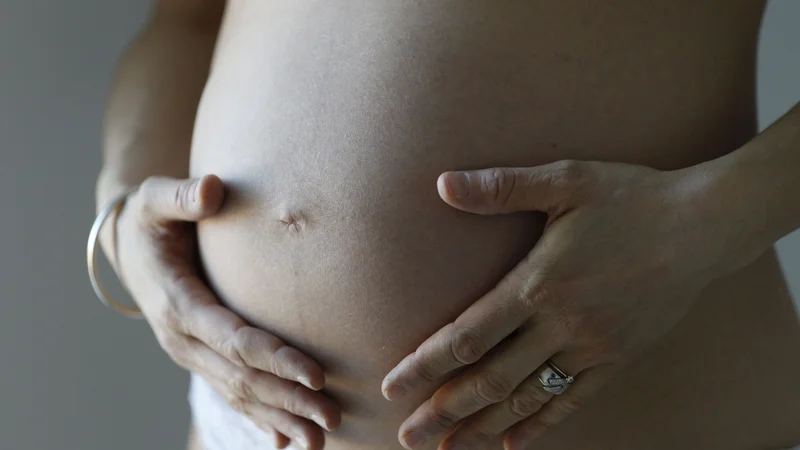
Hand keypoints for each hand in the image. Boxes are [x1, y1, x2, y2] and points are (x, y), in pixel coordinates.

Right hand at [111, 175, 339, 449]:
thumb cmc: (151, 219)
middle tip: (332, 418)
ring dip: (280, 418)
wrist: (128, 247)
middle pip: (243, 378)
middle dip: (288, 400)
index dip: (275, 358)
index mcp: (178, 304)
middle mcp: (183, 340)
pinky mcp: (200, 359)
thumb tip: (212, 188)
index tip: (316, 375)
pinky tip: (285, 442)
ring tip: (320, 441)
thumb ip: (182, 195)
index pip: (234, 339)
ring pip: (239, 394)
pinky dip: (259, 419)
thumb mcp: (156, 199)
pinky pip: (232, 394)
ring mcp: (191, 355)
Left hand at [381, 160, 740, 449]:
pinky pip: (574, 402)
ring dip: (483, 427)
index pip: (468, 335)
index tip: (393, 386)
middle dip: (444, 410)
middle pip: (490, 380)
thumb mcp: (566, 180)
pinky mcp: (619, 358)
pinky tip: (514, 446)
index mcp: (539, 283)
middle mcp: (561, 324)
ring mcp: (592, 347)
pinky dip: (541, 426)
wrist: (705, 225)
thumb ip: (502, 187)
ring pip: (527, 399)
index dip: (426, 364)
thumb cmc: (631, 198)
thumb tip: (443, 184)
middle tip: (407, 436)